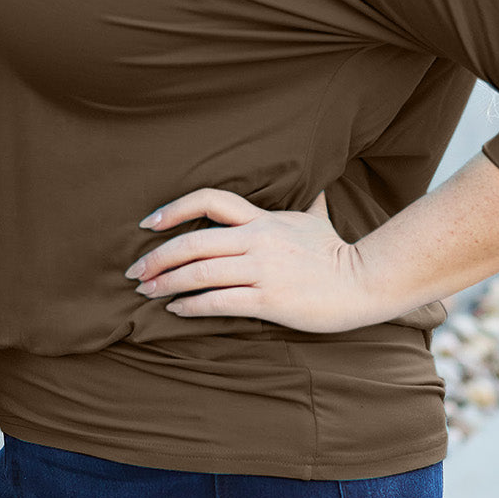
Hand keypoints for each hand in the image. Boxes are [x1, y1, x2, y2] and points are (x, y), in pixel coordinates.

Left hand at [124, 187, 392, 332]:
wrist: (365, 282)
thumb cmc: (337, 253)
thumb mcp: (317, 220)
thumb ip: (310, 204)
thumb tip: (318, 188)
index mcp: (263, 219)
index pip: (210, 201)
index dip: (174, 209)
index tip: (148, 223)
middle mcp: (258, 240)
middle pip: (193, 242)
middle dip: (157, 257)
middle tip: (134, 271)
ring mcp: (262, 270)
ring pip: (200, 273)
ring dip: (165, 283)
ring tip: (146, 292)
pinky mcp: (269, 300)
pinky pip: (219, 302)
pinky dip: (191, 306)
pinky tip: (175, 309)